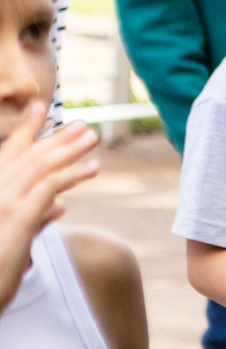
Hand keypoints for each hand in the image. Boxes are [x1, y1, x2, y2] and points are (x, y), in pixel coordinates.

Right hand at [0, 117, 97, 309]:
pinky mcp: (17, 217)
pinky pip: (48, 186)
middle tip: (83, 125)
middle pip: (27, 156)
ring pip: (40, 166)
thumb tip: (61, 204)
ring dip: (69, 149)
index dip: (26, 131)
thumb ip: (35, 218)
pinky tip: (92, 168)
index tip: (42, 108)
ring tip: (92, 139)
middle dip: (57, 138)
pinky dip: (72, 173)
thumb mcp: (13, 239)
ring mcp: (1, 203)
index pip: (7, 155)